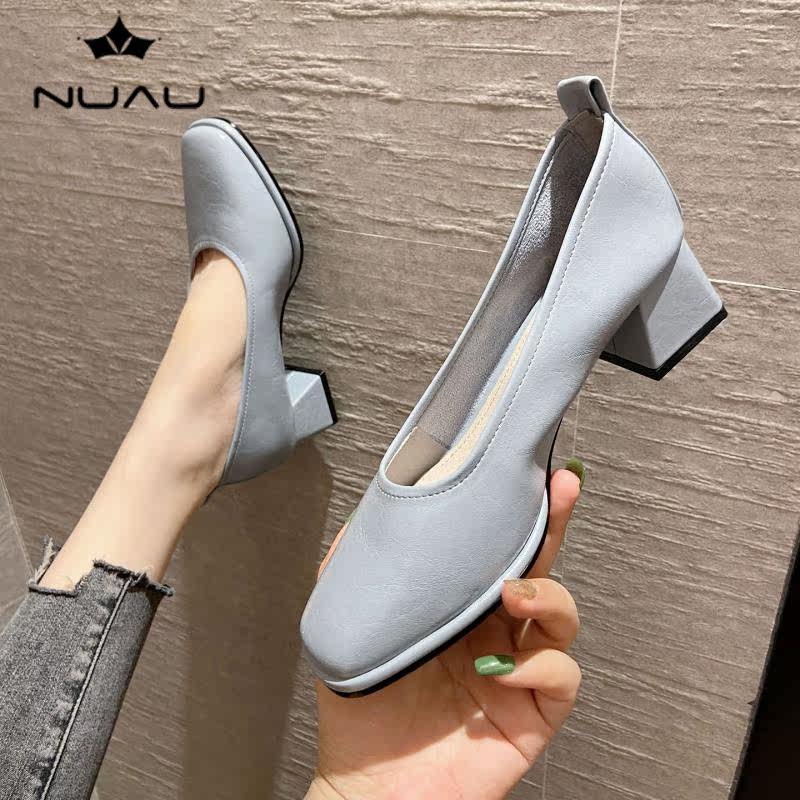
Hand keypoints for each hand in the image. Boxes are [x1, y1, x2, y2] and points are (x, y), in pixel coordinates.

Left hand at [307, 465, 583, 799]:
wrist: (368, 787)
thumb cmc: (360, 707)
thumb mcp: (346, 623)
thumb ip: (354, 568)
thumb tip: (365, 512)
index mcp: (456, 604)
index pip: (494, 546)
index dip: (515, 508)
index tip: (529, 469)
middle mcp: (493, 630)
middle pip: (540, 565)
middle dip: (555, 524)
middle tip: (558, 490)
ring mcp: (516, 670)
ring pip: (562, 615)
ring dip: (547, 594)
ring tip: (512, 593)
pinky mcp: (531, 713)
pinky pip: (559, 676)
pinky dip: (537, 666)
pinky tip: (497, 669)